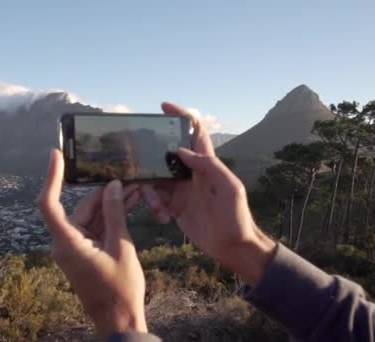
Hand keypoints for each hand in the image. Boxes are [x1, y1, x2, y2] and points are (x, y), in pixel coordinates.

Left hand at [37, 149, 146, 337]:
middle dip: (103, 193)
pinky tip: (128, 205)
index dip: (51, 177)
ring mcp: (74, 248)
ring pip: (89, 217)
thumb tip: (113, 186)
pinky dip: (109, 218)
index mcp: (67, 243)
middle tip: (127, 178)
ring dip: (110, 205)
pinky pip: (94, 228)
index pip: (48, 204)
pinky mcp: (84, 252)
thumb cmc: (120, 289)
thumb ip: (115, 214)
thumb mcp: (121, 246)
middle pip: (79, 208)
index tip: (56, 155)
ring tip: (134, 190)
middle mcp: (65, 243)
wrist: (119, 321)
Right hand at [141, 102, 275, 285]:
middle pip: (165, 154)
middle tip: (137, 159)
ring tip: (159, 208)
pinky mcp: (174, 206)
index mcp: (207, 164)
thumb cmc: (237, 217)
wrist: (234, 247)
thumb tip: (181, 150)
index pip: (193, 132)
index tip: (163, 107)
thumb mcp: (229, 189)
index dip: (180, 116)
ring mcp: (181, 189)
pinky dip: (153, 206)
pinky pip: (155, 199)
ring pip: (155, 178)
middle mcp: (191, 173)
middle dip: (151, 156)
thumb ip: (209, 166)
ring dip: (150, 191)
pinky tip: (163, 218)